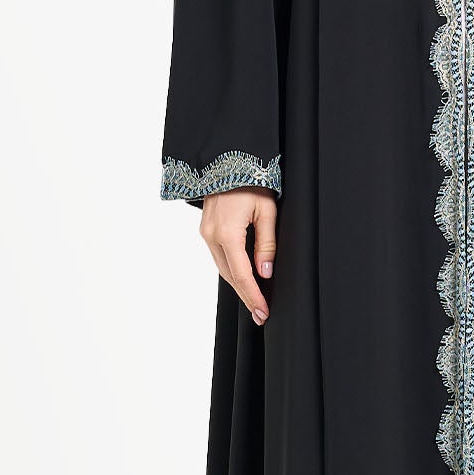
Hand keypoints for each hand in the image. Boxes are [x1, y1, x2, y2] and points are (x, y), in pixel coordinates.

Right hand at [200, 188, 277, 324]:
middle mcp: (211, 236)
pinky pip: (219, 257)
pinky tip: (243, 279)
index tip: (263, 311)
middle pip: (230, 276)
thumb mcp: (267, 212)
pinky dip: (231, 270)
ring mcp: (206, 233)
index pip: (242, 274)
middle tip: (261, 314)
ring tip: (254, 301)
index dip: (253, 295)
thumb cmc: (252, 182)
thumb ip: (266, 244)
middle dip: (246, 296)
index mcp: (227, 233)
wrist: (229, 161)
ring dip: (238, 285)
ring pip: (223, 268)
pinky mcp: (206, 230)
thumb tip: (265, 272)